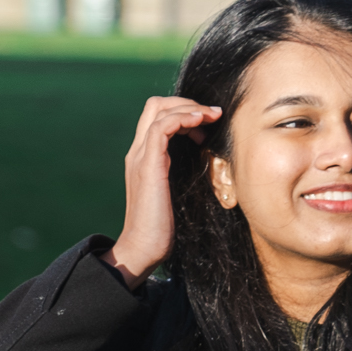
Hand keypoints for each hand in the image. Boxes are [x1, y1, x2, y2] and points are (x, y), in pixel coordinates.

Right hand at [103, 95, 221, 286]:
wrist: (143, 248)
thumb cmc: (162, 227)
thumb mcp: (175, 192)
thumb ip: (182, 174)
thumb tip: (205, 164)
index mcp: (144, 157)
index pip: (158, 116)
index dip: (184, 111)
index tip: (208, 125)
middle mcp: (139, 152)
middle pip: (156, 105)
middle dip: (187, 102)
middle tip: (212, 115)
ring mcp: (141, 156)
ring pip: (159, 110)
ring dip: (190, 107)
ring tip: (213, 116)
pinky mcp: (148, 165)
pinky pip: (162, 127)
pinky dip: (183, 118)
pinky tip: (201, 122)